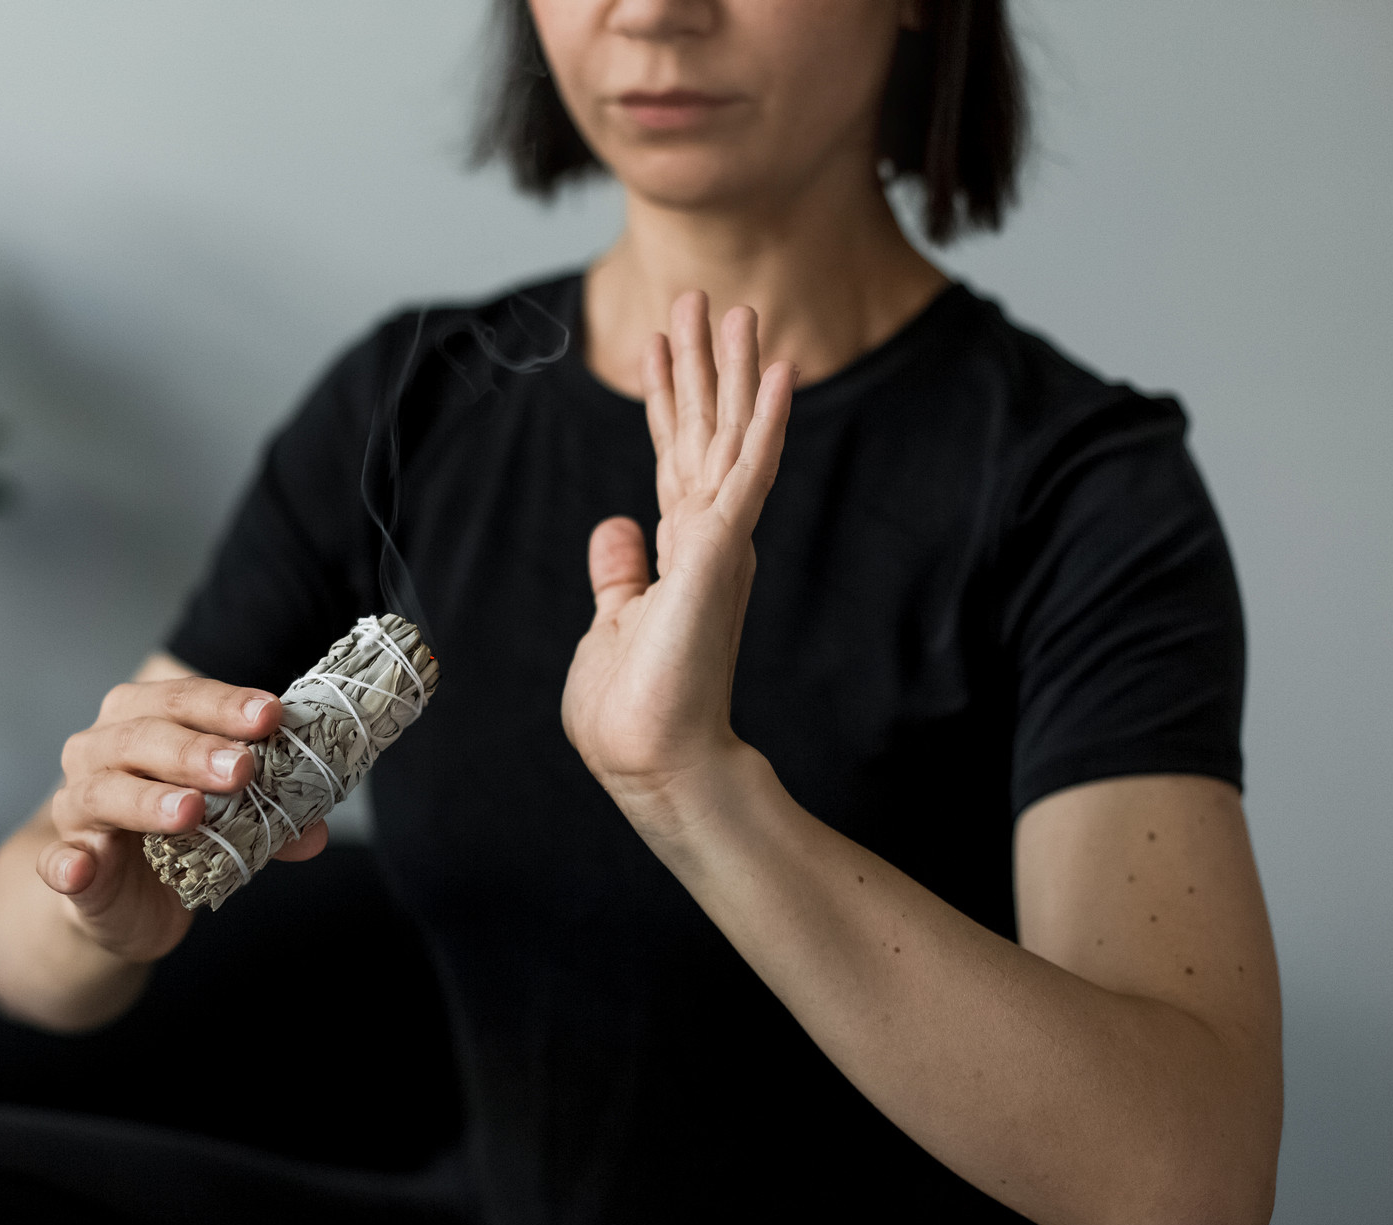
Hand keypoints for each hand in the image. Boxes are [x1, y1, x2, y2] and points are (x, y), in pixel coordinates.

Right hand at [40, 674, 328, 961]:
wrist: (125, 900)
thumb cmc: (176, 836)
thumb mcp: (230, 820)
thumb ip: (268, 818)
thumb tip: (315, 830)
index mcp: (142, 720)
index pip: (183, 698)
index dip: (226, 704)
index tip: (270, 715)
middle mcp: (100, 752)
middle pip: (142, 736)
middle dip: (195, 750)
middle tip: (243, 768)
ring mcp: (76, 807)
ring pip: (104, 791)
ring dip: (148, 800)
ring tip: (191, 811)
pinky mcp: (67, 864)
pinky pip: (58, 862)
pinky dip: (65, 864)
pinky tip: (79, 868)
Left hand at [561, 292, 792, 828]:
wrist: (652, 757)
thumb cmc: (631, 708)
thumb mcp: (614, 622)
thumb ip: (620, 572)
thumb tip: (615, 531)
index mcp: (678, 551)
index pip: (672, 457)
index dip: (668, 398)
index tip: (662, 342)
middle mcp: (706, 538)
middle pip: (703, 432)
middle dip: (700, 364)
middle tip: (701, 298)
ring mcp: (719, 541)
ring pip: (729, 436)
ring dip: (734, 371)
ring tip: (740, 308)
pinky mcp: (722, 550)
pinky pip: (749, 471)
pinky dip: (763, 420)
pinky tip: (778, 371)